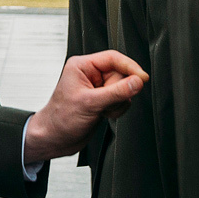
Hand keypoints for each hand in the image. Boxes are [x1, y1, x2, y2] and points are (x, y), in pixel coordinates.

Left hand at [23, 50, 147, 164]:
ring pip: (124, 89)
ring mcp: (97, 88)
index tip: (143, 78)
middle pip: (121, 74)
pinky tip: (105, 115)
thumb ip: (116, 92)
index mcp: (82, 66)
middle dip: (119, 92)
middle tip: (106, 103)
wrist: (56, 138)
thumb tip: (137, 82)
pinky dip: (117, 109)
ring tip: (102, 111)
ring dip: (118, 103)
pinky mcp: (103, 100)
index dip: (130, 67)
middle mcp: (90, 74)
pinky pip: (122, 100)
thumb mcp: (90, 103)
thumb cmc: (61, 118)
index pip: (113, 58)